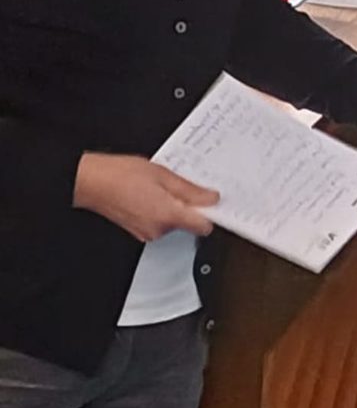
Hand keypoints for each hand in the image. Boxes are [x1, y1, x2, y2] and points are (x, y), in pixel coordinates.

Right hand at [73, 152, 218, 241]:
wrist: (91, 182)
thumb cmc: (120, 175)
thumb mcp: (163, 174)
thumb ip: (189, 189)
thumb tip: (210, 198)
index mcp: (167, 216)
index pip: (203, 226)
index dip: (211, 212)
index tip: (213, 201)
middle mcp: (158, 230)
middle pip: (189, 222)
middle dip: (188, 205)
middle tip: (178, 184)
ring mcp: (146, 233)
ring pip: (173, 222)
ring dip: (172, 206)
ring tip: (159, 186)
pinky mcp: (138, 231)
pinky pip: (159, 222)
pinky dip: (160, 210)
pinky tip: (149, 193)